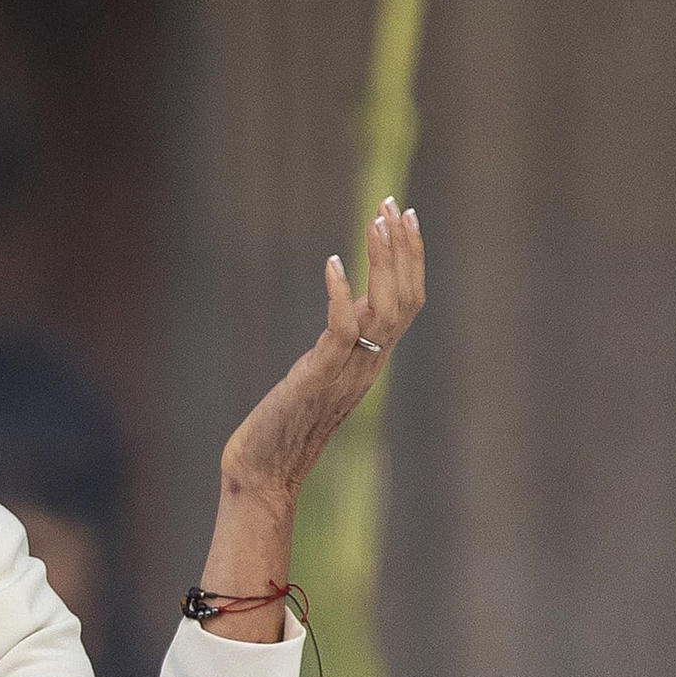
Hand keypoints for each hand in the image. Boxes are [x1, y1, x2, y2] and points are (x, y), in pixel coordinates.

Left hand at [220, 196, 425, 502]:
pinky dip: (339, 293)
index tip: (402, 215)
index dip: (411, 258)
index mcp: (373, 361)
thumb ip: (339, 341)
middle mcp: (370, 364)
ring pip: (384, 309)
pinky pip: (340, 330)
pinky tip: (331, 262)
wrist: (264, 472)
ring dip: (382, 262)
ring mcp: (348, 372)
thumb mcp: (319, 372)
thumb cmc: (283, 425)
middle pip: (406, 298)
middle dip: (402, 248)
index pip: (408, 301)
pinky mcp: (318, 377)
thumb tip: (348, 301)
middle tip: (391, 204)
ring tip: (375, 221)